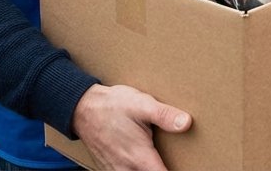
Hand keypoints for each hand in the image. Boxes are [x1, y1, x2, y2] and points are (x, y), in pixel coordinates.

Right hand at [71, 84, 190, 170]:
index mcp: (140, 157)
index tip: (188, 168)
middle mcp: (127, 169)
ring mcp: (116, 170)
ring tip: (157, 161)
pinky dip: (134, 170)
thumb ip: (165, 115)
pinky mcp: (109, 167)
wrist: (82, 108)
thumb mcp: (142, 105)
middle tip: (173, 162)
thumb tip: (186, 123)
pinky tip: (139, 163)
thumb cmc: (113, 106)